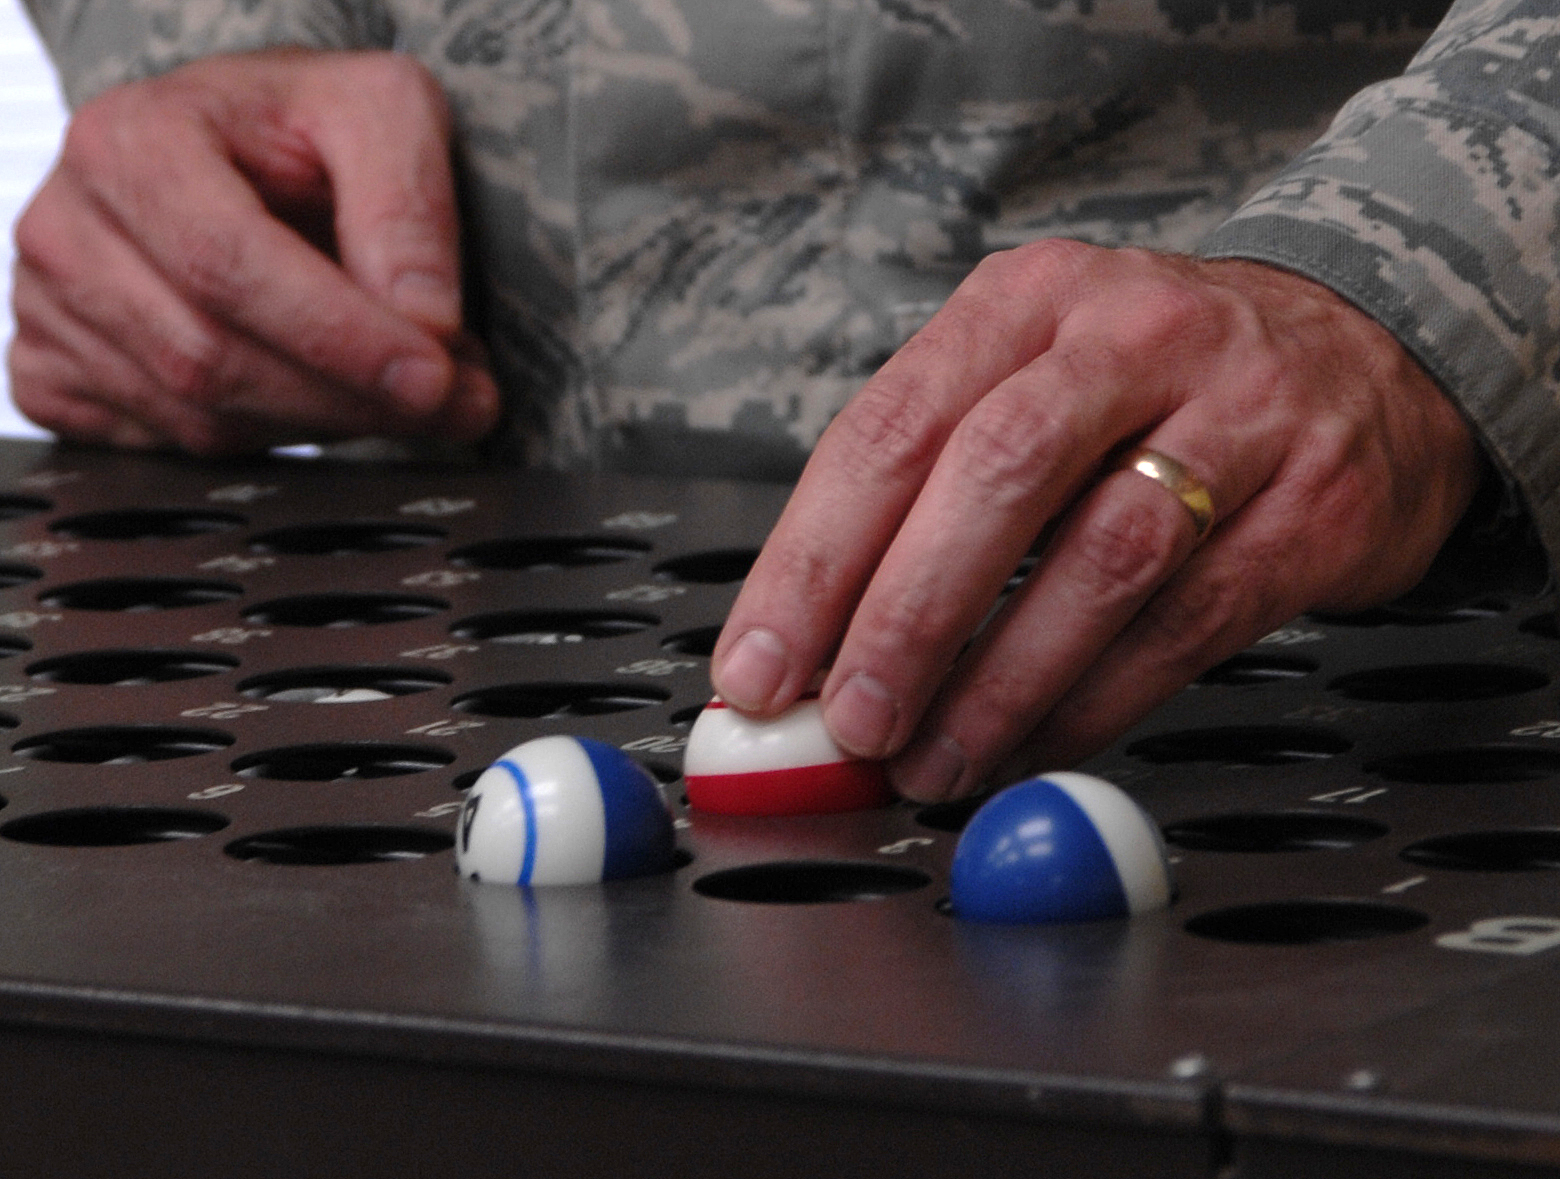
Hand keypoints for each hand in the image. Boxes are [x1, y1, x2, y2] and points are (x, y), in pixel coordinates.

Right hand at [7, 48, 498, 452]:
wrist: (244, 146)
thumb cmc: (306, 126)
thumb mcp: (383, 114)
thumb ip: (410, 207)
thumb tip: (426, 325)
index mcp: (131, 143)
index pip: (227, 265)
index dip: (340, 337)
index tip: (434, 379)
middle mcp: (69, 226)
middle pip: (211, 358)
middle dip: (350, 398)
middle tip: (457, 404)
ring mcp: (50, 308)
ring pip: (198, 417)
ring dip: (326, 425)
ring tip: (406, 393)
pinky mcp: (58, 373)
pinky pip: (168, 447)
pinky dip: (268, 442)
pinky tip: (321, 399)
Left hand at [711, 242, 1481, 799]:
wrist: (1371, 347)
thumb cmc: (1158, 383)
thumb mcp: (1035, 378)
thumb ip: (929, 495)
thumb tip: (816, 646)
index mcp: (1024, 302)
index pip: (890, 429)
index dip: (812, 561)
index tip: (760, 668)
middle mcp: (1128, 335)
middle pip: (993, 477)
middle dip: (905, 619)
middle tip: (851, 723)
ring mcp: (1236, 412)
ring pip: (1097, 558)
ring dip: (998, 682)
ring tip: (933, 762)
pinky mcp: (1312, 502)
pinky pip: (1187, 622)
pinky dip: (1096, 701)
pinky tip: (1036, 744)